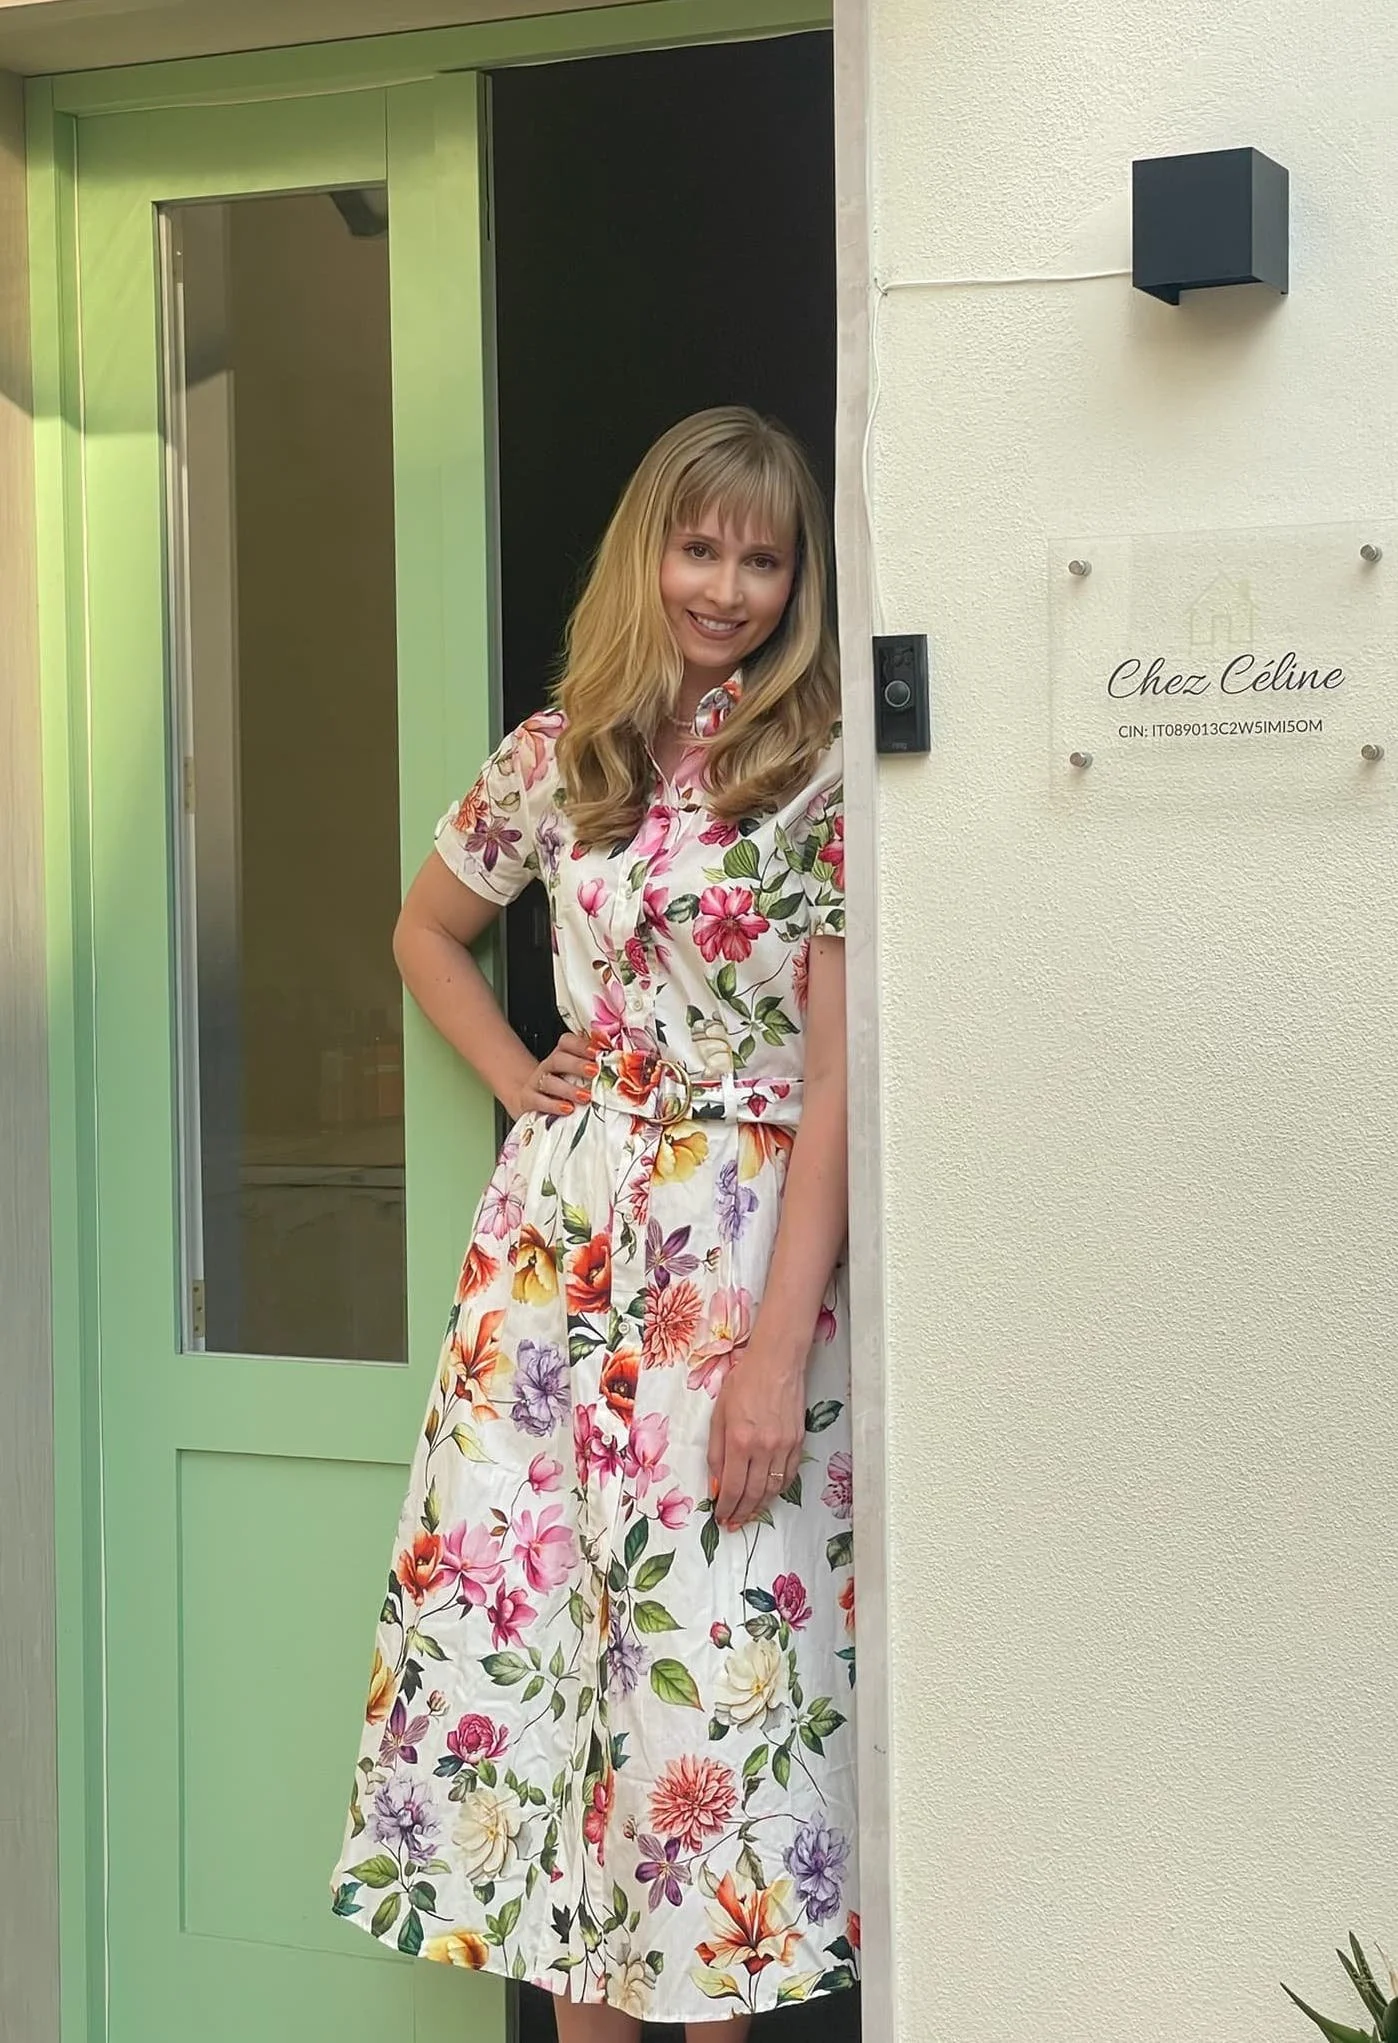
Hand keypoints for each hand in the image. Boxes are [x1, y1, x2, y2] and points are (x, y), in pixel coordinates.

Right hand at [510, 1031, 594, 1120]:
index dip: (581, 1045)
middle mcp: (548, 1066)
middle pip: (558, 1059)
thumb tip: (619, 1065)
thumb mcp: (576, 1073)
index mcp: (561, 1054)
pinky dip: (553, 1106)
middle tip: (595, 1072)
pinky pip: (538, 1101)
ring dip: (568, 1089)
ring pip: (549, 1082)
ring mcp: (536, 1082)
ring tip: (585, 1097)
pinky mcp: (529, 1099)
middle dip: (577, 1065)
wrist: (533, 1098)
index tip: (597, 1052)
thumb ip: (593, 1067)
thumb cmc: (563, 1084)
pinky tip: (567, 1109)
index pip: (566, 1042)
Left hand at [707, 1342, 805, 1532]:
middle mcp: (763, 1448)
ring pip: (772, 1490)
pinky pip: (788, 1476)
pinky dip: (777, 1490)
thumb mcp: (718, 1415)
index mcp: (739, 1441)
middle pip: (752, 1494)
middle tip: (733, 1524)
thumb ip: (716, 1452)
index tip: (720, 1517)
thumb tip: (716, 1483)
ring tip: (748, 1515)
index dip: (725, 1508)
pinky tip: (768, 1495)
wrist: (776, 1363)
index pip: (732, 1487)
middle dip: (741, 1513)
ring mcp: (784, 1447)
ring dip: (759, 1507)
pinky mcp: (798, 1442)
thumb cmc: (743, 1383)